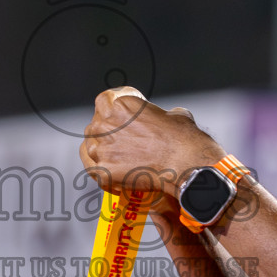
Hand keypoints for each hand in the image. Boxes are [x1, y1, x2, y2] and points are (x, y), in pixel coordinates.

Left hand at [79, 87, 223, 196]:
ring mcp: (103, 148)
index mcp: (122, 104)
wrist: (185, 165)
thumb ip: (161, 115)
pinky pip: (93, 171)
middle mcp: (107, 123)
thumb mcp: (176, 115)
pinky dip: (102, 173)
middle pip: (96, 124)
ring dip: (101, 152)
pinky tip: (113, 176)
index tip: (121, 116)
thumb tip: (164, 121)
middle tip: (121, 141)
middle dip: (106, 132)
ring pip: (90, 147)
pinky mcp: (104, 171)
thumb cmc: (183, 141)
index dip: (113, 108)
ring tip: (116, 160)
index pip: (105, 100)